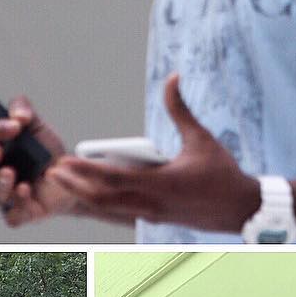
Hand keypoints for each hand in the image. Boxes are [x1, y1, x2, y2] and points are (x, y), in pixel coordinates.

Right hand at [0, 96, 71, 226]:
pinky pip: (11, 216)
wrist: (69, 177)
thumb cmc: (43, 152)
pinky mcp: (17, 216)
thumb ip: (23, 108)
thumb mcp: (35, 125)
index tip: (13, 125)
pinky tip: (25, 190)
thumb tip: (18, 115)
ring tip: (9, 172)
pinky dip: (17, 204)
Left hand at [44, 75, 259, 230]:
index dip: (85, 171)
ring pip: (108, 208)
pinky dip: (101, 200)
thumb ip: (180, 109)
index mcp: (162, 184)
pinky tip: (89, 188)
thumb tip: (173, 76)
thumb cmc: (223, 173)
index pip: (113, 179)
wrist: (243, 210)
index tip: (64, 161)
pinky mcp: (154, 219)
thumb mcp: (201, 138)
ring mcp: (151, 215)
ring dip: (84, 195)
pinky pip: (120, 210)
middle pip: (102, 199)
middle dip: (74, 186)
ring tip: (64, 180)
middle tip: (52, 171)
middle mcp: (152, 204)